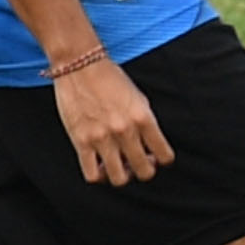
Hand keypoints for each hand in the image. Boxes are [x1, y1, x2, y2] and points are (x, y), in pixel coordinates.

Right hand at [51, 55, 167, 186]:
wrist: (80, 66)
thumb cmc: (110, 79)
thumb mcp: (139, 98)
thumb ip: (146, 123)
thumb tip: (150, 145)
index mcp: (144, 118)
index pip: (164, 154)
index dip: (162, 160)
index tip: (156, 157)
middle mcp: (125, 131)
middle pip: (144, 170)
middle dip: (144, 170)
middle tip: (138, 163)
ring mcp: (102, 138)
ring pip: (119, 178)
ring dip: (122, 175)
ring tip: (119, 166)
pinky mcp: (80, 141)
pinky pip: (92, 174)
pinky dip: (99, 176)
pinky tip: (100, 166)